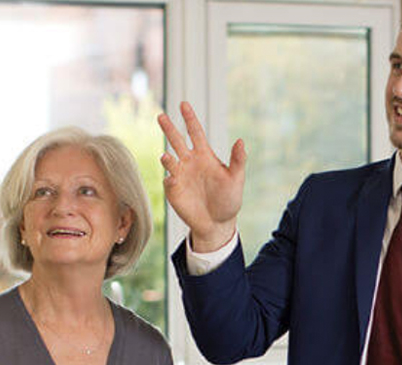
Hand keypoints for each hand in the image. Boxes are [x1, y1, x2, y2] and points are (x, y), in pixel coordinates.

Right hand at [158, 101, 246, 251]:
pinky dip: (170, 178)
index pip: (195, 133)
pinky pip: (168, 181)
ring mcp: (180, 175)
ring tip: (167, 156)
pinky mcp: (173, 190)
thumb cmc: (229, 199)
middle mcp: (189, 162)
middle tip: (161, 115)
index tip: (183, 104)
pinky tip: (173, 179)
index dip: (189, 118)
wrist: (218, 222)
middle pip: (177, 141)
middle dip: (169, 129)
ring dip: (167, 158)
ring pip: (169, 160)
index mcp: (204, 156)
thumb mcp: (236, 179)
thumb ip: (238, 160)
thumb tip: (241, 140)